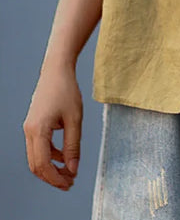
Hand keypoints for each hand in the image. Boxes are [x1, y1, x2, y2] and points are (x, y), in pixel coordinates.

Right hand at [22, 65, 82, 190]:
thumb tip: (72, 169)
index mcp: (38, 129)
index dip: (56, 178)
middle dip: (52, 177)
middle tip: (70, 182)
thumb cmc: (67, 90)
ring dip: (51, 167)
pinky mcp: (33, 125)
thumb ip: (73, 145)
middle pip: (36, 165)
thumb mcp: (75, 119)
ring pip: (36, 157)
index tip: (70, 182)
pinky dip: (50, 155)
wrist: (56, 71)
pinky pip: (39, 147)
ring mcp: (29, 128)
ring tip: (69, 172)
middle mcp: (29, 131)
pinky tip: (65, 156)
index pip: (43, 164)